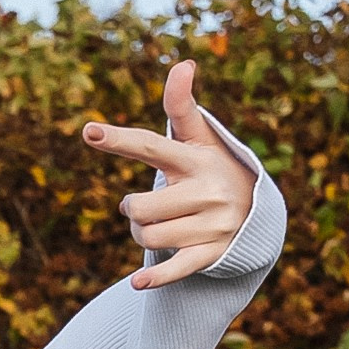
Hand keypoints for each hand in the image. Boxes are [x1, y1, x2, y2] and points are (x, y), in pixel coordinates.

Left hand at [82, 61, 254, 288]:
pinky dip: (156, 278)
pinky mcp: (211, 253)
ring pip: (148, 236)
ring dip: (142, 234)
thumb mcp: (201, 139)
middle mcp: (205, 191)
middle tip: (143, 207)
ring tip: (156, 226)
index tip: (89, 131)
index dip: (119, 138)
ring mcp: (210, 224)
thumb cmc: (213, 168)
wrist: (259, 214)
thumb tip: (184, 64)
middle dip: (133, 210)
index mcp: (196, 159)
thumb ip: (182, 106)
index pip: (151, 145)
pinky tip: (138, 285)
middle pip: (139, 207)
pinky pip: (176, 268)